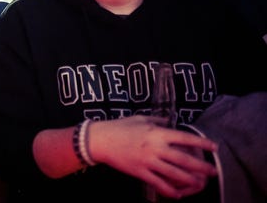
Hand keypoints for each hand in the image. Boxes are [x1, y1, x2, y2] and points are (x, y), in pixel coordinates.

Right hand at [89, 116, 217, 198]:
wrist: (100, 140)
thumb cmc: (119, 126)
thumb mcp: (140, 119)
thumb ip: (157, 121)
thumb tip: (170, 123)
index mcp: (156, 132)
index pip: (184, 138)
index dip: (201, 143)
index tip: (214, 147)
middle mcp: (155, 148)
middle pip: (184, 159)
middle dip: (202, 166)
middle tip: (213, 171)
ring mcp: (148, 161)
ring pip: (175, 174)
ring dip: (190, 180)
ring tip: (201, 183)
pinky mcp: (140, 172)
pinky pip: (159, 184)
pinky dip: (170, 191)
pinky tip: (178, 195)